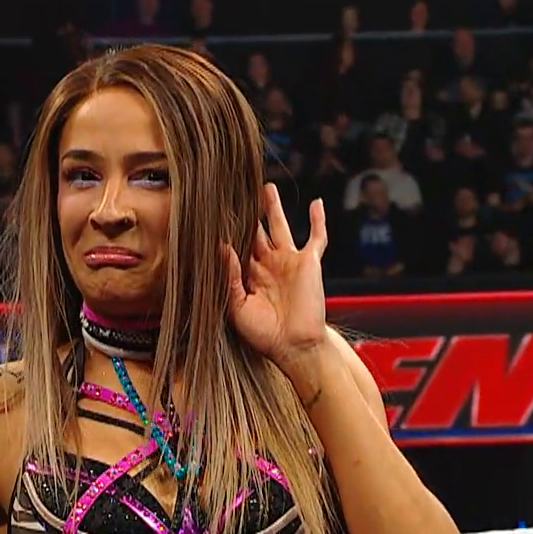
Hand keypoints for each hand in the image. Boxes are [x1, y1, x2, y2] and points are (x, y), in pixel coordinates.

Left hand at [222, 184, 329, 369]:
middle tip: (235, 191)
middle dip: (247, 213)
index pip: (236, 246)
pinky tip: (317, 203)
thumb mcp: (237, 307)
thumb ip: (230, 276)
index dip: (228, 230)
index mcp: (249, 276)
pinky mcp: (309, 263)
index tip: (214, 211)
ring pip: (280, 227)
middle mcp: (268, 265)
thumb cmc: (264, 334)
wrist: (294, 346)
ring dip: (274, 207)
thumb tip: (222, 247)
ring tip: (267, 187)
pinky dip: (318, 220)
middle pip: (255, 231)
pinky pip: (316, 237)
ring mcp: (289, 262)